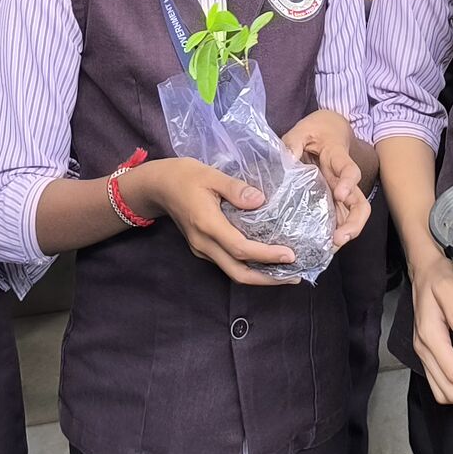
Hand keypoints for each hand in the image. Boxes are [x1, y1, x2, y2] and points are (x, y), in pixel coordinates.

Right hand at [125, 158, 297, 284]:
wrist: (157, 186)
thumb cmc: (184, 176)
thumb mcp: (210, 174)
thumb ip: (235, 188)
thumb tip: (260, 200)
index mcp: (207, 224)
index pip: (240, 248)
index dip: (266, 255)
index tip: (290, 255)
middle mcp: (204, 243)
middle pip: (238, 273)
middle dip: (268, 279)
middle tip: (295, 276)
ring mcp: (201, 249)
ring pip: (233, 272)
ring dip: (260, 276)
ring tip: (286, 273)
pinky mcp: (202, 248)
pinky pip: (228, 264)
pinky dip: (248, 266)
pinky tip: (264, 260)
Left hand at [279, 109, 365, 247]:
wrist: (329, 129)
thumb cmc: (315, 131)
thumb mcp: (301, 131)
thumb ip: (293, 143)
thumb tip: (286, 161)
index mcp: (338, 159)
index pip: (350, 170)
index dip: (349, 183)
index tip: (340, 194)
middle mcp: (343, 180)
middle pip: (360, 204)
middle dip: (354, 223)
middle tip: (340, 238)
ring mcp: (340, 193)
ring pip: (352, 216)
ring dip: (346, 234)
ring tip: (330, 249)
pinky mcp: (333, 201)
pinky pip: (338, 220)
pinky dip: (333, 234)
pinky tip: (322, 248)